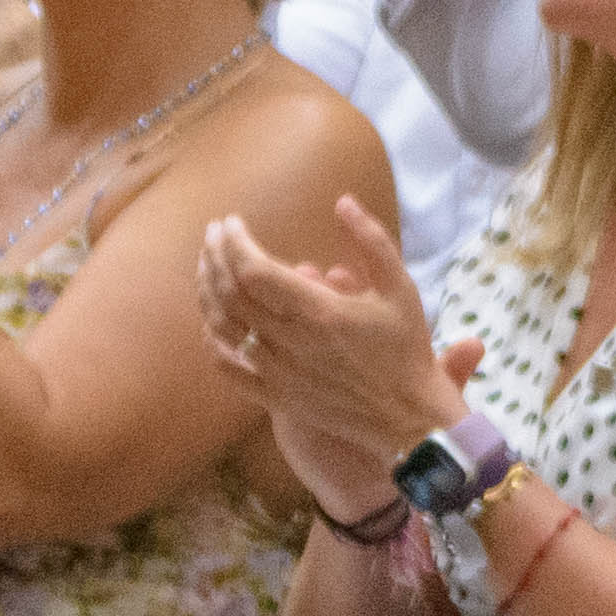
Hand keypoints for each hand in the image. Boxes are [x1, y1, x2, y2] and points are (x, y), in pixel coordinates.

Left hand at [197, 198, 463, 515]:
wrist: (409, 414)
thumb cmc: (408, 347)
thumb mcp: (401, 287)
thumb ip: (371, 241)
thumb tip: (342, 201)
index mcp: (321, 312)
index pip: (255, 270)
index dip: (235, 242)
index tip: (230, 222)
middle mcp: (291, 342)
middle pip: (230, 294)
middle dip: (214, 258)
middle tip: (212, 235)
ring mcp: (278, 372)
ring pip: (223, 327)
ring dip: (207, 293)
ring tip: (207, 268)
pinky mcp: (274, 396)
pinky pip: (228, 367)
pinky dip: (212, 340)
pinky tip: (211, 321)